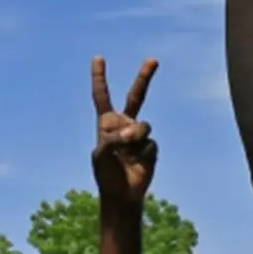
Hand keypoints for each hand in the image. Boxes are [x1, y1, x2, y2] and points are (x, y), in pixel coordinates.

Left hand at [91, 57, 159, 206]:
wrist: (122, 194)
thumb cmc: (107, 173)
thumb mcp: (102, 153)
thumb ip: (114, 138)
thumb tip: (134, 132)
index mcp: (106, 123)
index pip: (102, 95)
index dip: (100, 77)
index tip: (98, 58)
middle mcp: (124, 124)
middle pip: (136, 96)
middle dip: (144, 77)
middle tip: (153, 60)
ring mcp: (139, 135)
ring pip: (144, 126)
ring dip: (136, 137)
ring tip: (128, 151)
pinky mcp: (151, 147)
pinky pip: (150, 143)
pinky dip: (143, 153)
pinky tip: (137, 163)